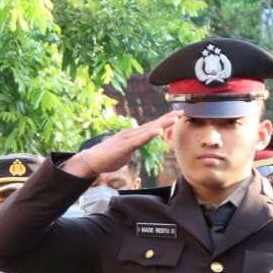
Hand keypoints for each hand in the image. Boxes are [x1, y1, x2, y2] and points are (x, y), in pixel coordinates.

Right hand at [60, 111, 181, 179]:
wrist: (90, 161)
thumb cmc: (105, 159)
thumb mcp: (124, 154)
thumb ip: (130, 151)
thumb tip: (133, 153)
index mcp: (132, 135)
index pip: (151, 126)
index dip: (164, 121)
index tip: (176, 116)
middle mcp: (131, 133)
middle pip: (152, 124)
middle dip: (168, 118)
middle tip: (182, 111)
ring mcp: (127, 138)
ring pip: (148, 129)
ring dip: (162, 123)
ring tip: (175, 119)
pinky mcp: (124, 145)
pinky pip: (139, 140)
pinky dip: (149, 135)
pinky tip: (158, 131)